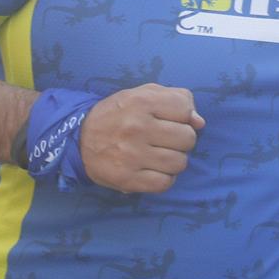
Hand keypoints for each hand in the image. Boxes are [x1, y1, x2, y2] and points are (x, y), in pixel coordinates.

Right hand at [78, 84, 205, 194]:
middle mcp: (137, 127)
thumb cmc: (117, 114)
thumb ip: (175, 99)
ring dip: (174, 161)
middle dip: (181, 140)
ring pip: (179, 163)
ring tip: (160, 156)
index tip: (171, 120)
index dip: (183, 116)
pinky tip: (154, 170)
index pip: (185, 109)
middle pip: (187, 139)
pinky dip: (165, 178)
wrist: (79, 138)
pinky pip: (165, 183)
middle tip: (165, 140)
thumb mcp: (142, 95)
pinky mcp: (127, 179)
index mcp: (142, 102)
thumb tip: (199, 122)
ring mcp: (132, 155)